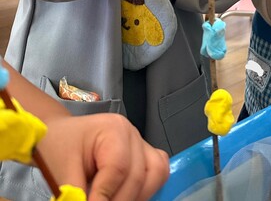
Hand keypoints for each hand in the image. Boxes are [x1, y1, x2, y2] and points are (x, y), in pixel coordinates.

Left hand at [37, 112, 168, 200]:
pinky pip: (157, 174)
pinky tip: (125, 197)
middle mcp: (133, 135)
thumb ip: (75, 195)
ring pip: (156, 175)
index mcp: (113, 129)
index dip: (104, 197)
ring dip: (136, 197)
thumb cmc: (59, 146)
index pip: (118, 168)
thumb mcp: (61, 171)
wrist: (60, 136)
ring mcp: (141, 144)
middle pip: (138, 176)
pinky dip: (146, 191)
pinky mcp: (144, 156)